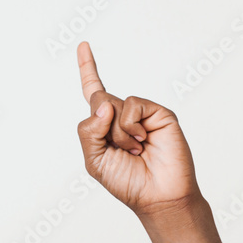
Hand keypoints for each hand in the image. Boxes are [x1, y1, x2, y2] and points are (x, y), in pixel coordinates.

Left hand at [75, 43, 199, 215]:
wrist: (158, 197)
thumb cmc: (127, 181)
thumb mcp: (94, 160)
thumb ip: (88, 132)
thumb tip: (103, 105)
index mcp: (105, 124)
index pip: (93, 90)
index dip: (88, 68)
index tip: (83, 45)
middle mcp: (123, 114)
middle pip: (97, 99)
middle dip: (101, 125)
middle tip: (121, 149)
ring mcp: (141, 113)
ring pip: (112, 104)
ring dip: (117, 132)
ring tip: (135, 150)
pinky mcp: (159, 113)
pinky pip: (131, 106)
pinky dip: (131, 126)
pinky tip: (143, 142)